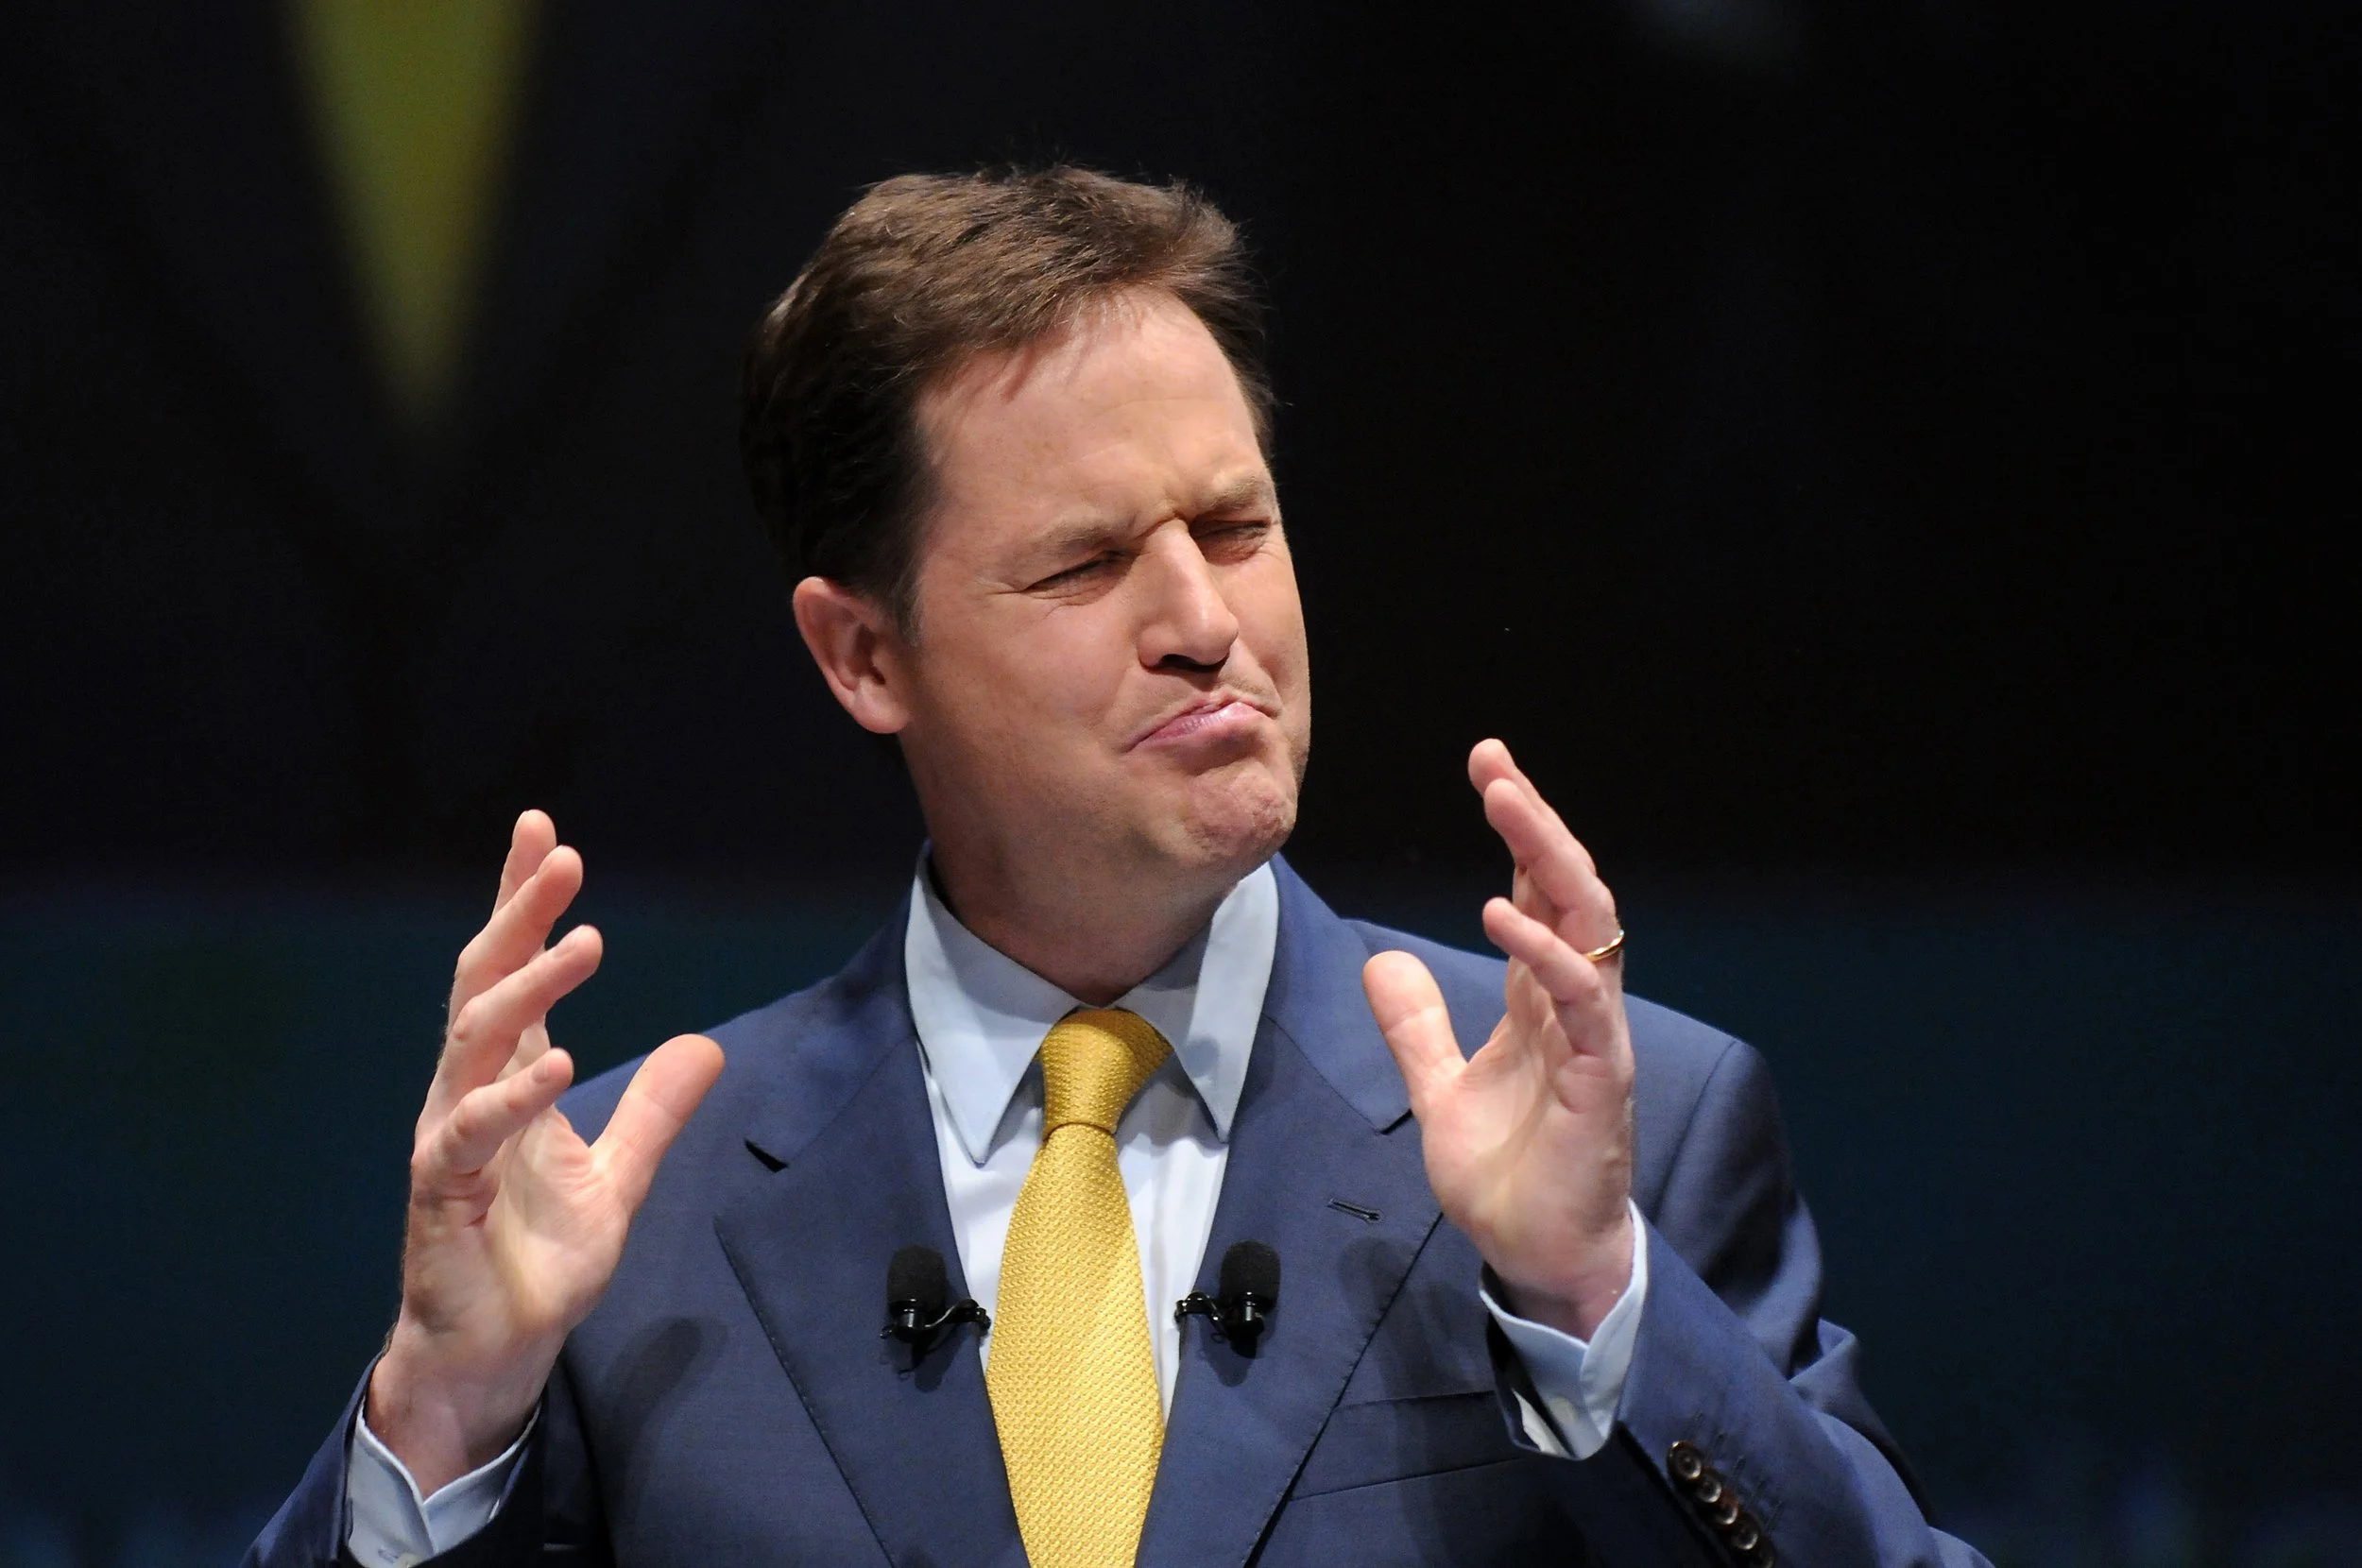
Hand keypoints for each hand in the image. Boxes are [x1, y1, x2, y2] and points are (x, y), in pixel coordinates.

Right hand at [367, 811, 725, 1493]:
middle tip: (557, 854)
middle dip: (518, 915)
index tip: (544, 834)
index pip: (514, 974)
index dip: (525, 905)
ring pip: (477, 1040)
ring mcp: (448, 1137)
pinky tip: (556, 1062)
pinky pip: (466, 1131)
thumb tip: (707, 1046)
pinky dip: (510, 1096)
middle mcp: (470, 1093)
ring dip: (531, 986)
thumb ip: (653, 1111)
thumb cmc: (539, 1262)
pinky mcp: (437, 1192)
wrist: (497, 1352)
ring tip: (586, 941)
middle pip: (486, 983)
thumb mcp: (618, 1175)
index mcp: (510, 1079)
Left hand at [1362, 740, 1635, 1338]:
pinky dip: (1546, 952)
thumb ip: (1417, 1027)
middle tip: (1495, 763)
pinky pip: (1581, 1002)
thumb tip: (1382, 961)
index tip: (1488, 766)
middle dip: (1535, 821)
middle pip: (1568, 891)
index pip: (1535, 894)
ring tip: (1506, 803)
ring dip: (1547, 859)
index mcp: (1541, 999)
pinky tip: (1501, 913)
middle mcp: (1575, 1004)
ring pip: (1588, 926)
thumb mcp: (1440, 1089)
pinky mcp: (1600, 1080)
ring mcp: (1594, 1037)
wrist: (1539, 1259)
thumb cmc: (1509, 1177)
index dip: (1517, 832)